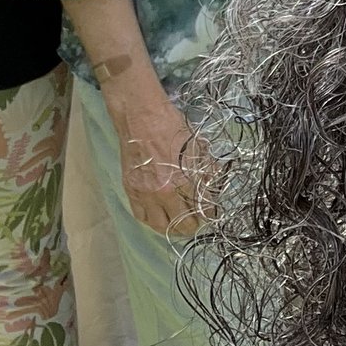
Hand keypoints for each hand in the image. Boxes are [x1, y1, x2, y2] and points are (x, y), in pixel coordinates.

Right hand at [108, 84, 210, 236]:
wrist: (142, 117)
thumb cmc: (173, 127)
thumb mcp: (197, 146)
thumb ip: (207, 169)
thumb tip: (215, 187)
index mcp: (184, 180)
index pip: (202, 210)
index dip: (210, 214)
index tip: (212, 214)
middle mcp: (164, 193)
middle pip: (182, 225)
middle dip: (193, 225)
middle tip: (197, 220)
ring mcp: (145, 194)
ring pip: (160, 226)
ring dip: (172, 228)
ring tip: (179, 223)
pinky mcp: (130, 191)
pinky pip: (141, 216)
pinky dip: (151, 221)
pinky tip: (159, 216)